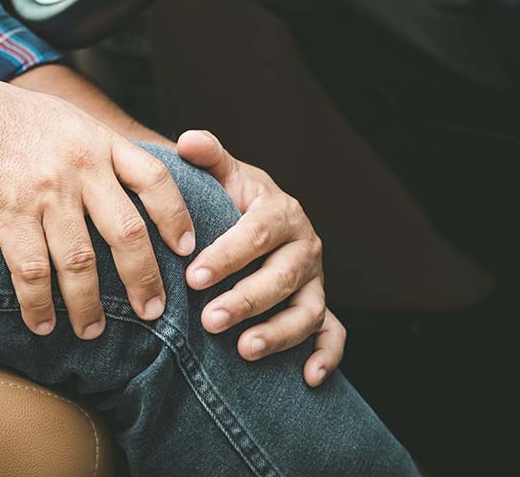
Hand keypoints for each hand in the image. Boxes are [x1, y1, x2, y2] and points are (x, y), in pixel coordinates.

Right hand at [0, 77, 195, 338]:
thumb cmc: (8, 118)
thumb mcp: (66, 119)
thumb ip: (98, 147)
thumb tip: (132, 177)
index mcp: (99, 142)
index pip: (155, 180)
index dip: (176, 217)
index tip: (187, 250)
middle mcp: (80, 167)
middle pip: (127, 232)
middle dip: (143, 279)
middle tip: (153, 311)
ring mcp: (45, 193)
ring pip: (80, 262)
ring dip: (89, 305)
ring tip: (93, 331)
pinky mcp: (8, 215)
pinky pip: (32, 272)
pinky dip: (39, 305)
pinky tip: (43, 324)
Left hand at [177, 130, 344, 386]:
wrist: (256, 218)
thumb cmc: (233, 199)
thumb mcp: (224, 175)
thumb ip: (209, 157)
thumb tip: (188, 141)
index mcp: (281, 211)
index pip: (257, 233)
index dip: (228, 256)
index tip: (194, 276)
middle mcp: (304, 246)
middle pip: (281, 277)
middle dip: (246, 300)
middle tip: (209, 320)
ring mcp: (314, 280)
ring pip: (307, 310)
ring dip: (279, 333)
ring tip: (244, 349)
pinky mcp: (319, 307)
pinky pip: (332, 334)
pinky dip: (326, 356)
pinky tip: (307, 378)